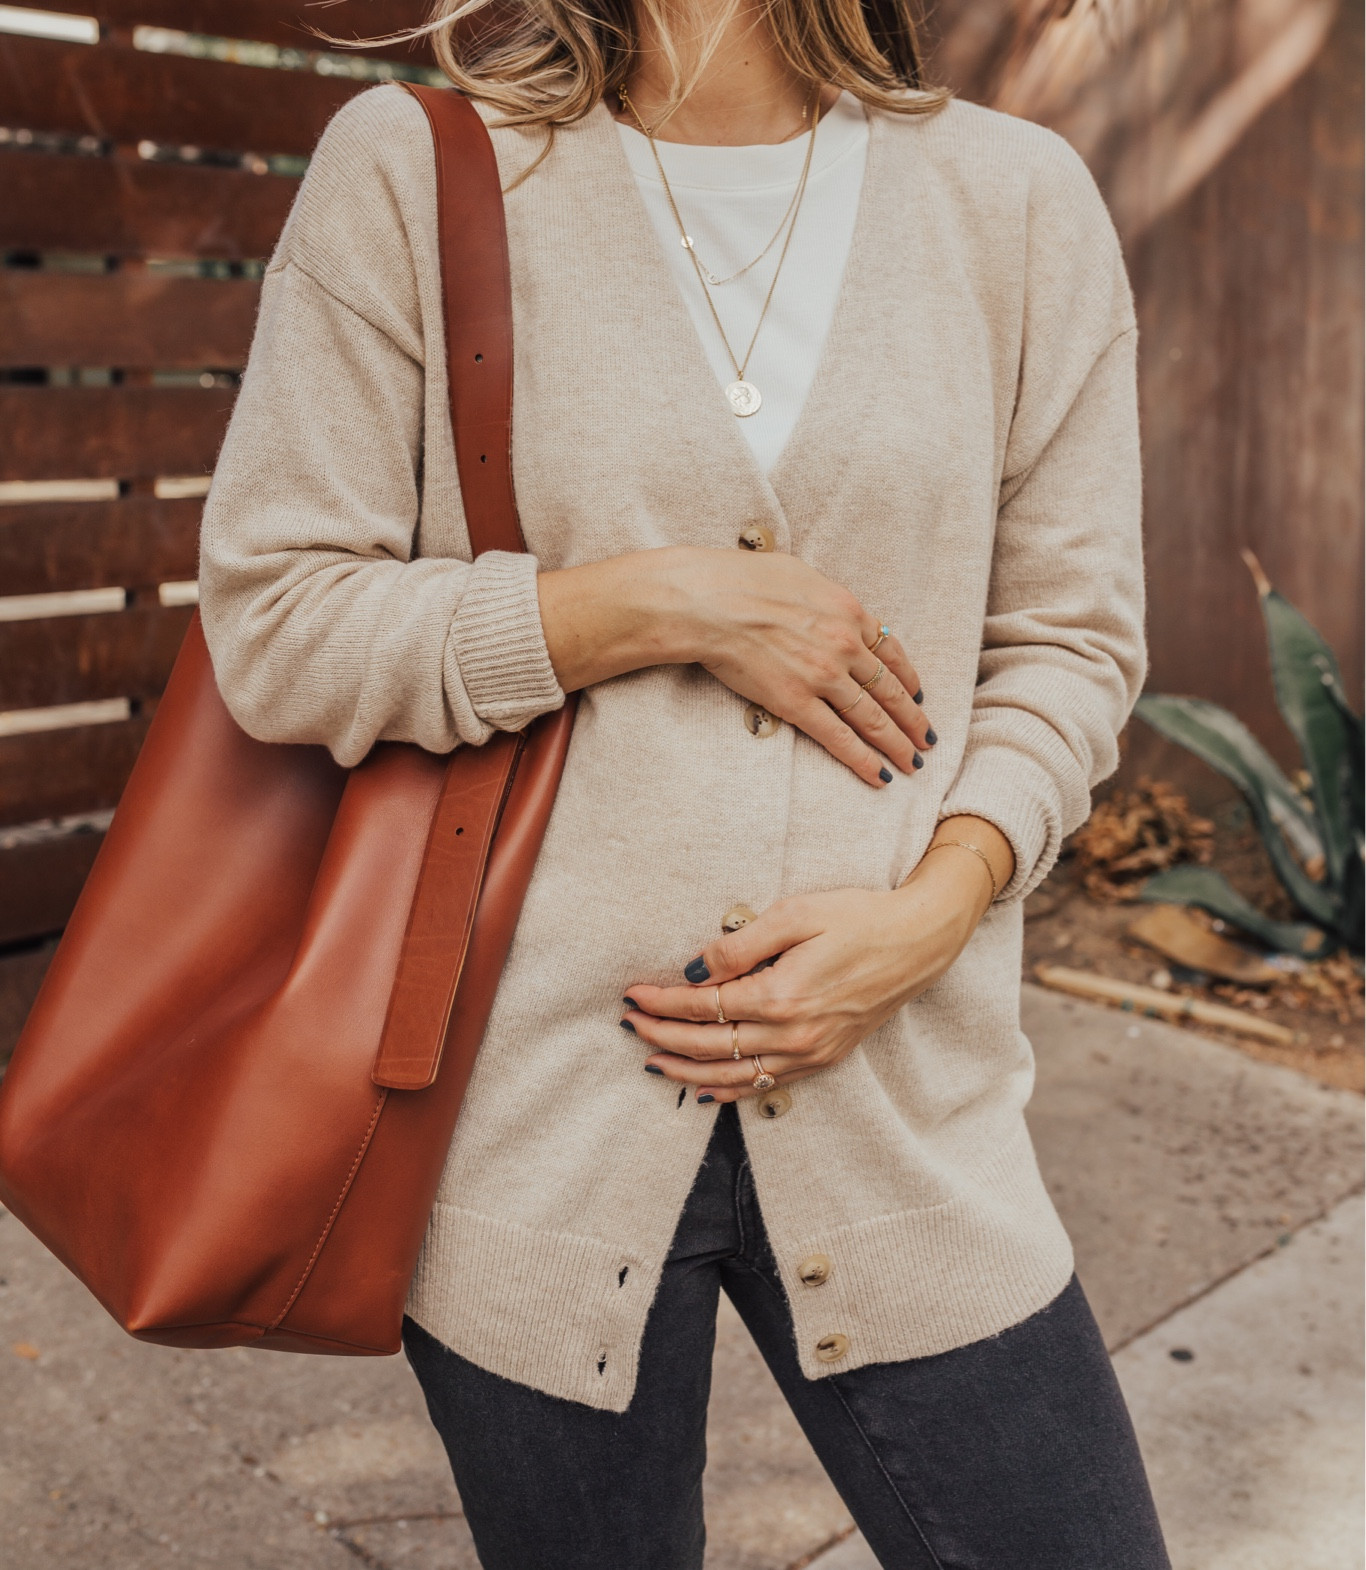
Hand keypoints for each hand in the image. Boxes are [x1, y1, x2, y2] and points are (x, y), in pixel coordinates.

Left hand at [623, 836, 1001, 1101]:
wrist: (918, 941)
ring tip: (651, 1062)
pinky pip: (766, 1085)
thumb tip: (693, 969)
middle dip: (662, 1037)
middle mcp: (793, 1035)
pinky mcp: (824, 1059)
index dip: (662, 1003)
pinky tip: (704, 1088)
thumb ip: (740, 945)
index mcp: (781, 996)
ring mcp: (810, 1053)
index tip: (633, 995)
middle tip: (630, 1025)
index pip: (703, 1007)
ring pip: (733, 1075)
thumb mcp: (796, 914)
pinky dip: (730, 1090)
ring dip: (686, 1070)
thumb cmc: (858, 918)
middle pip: (710, 1046)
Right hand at [677, 548, 932, 786]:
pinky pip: (838, 737)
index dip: (907, 678)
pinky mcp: (797, 702)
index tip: (916, 696)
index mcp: (849, 611)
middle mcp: (846, 645)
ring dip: (896, 744)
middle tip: (926, 739)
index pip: (890, 652)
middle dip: (912, 719)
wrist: (712, 601)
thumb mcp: (802, 575)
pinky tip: (879, 775)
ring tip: (912, 763)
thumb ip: (825, 600)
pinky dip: (862, 759)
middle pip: (890, 691)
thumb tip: (829, 610)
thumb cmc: (745, 580)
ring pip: (872, 719)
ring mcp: (824, 676)